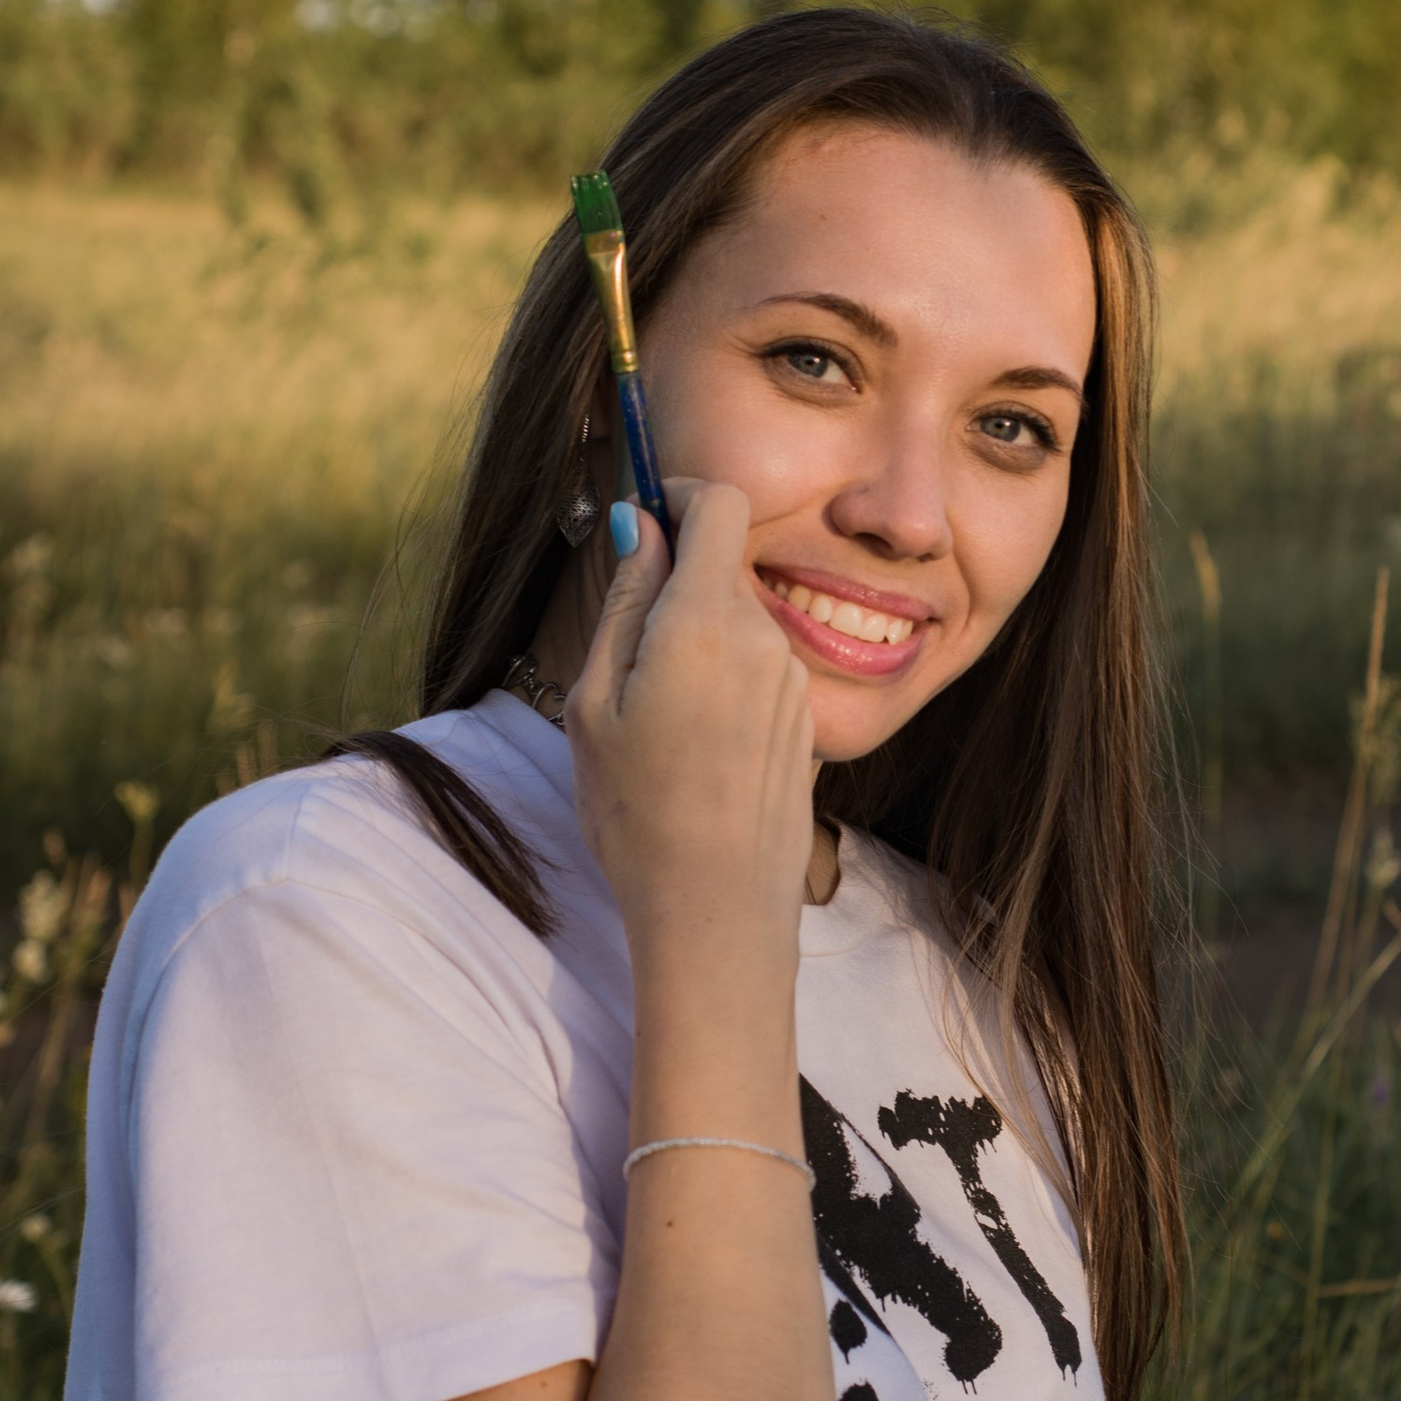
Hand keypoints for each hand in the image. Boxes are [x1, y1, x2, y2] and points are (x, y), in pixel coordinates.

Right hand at [567, 482, 816, 965]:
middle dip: (675, 582)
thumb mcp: (596, 702)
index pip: (719, 503)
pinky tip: (693, 747)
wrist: (718, 907)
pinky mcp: (803, 718)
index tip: (645, 517)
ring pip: (740, 620)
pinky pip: (759, 668)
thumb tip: (639, 524)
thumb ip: (624, 602)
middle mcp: (764, 638)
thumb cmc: (638, 812)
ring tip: (655, 717)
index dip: (681, 493)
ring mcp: (792, 680)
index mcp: (706, 621)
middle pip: (725, 565)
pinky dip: (723, 680)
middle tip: (623, 651)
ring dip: (696, 639)